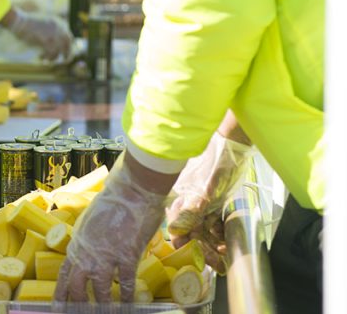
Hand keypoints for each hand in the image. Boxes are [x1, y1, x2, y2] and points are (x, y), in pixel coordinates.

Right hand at [2, 8, 72, 60]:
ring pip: (59, 50)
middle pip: (68, 43)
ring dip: (53, 57)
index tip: (65, 53)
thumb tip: (54, 43)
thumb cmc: (26, 23)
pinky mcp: (48, 40)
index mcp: (58, 23)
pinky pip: (51, 53)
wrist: (19, 21)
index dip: (68, 46)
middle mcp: (59, 27)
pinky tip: (39, 57)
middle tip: (64, 60)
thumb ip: (51, 31)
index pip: (69, 36)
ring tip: (45, 60)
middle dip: (67, 53)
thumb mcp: (42, 24)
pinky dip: (46, 57)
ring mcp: (54, 34)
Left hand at [56, 153, 170, 302]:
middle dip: (77, 304)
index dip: (61, 293)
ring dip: (102, 305)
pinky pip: (125, 283)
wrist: (130, 192)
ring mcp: (106, 256)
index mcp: (77, 243)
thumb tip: (91, 251)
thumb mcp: (91, 222)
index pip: (64, 274)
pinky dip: (126, 297)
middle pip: (77, 286)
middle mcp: (87, 252)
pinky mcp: (126, 256)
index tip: (57, 308)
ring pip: (99, 289)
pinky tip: (127, 306)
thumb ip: (88, 239)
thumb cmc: (112, 202)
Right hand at [166, 131, 253, 272]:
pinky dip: (219, 231)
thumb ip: (192, 209)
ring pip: (204, 229)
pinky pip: (213, 221)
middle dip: (205, 250)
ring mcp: (201, 202)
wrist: (232, 144)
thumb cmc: (217, 162)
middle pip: (193, 233)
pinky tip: (226, 237)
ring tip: (226, 253)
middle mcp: (189, 204)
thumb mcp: (207, 188)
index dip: (188, 247)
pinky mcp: (212, 200)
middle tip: (219, 265)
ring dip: (214, 243)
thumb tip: (177, 229)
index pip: (180, 231)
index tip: (198, 261)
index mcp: (183, 201)